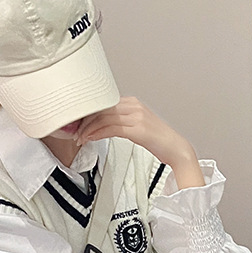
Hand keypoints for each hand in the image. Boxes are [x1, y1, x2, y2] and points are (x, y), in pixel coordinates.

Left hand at [76, 97, 203, 186]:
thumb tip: (101, 126)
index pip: (104, 104)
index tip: (79, 122)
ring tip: (81, 139)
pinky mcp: (138, 129)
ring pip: (104, 118)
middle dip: (85, 121)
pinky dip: (97, 134)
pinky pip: (111, 129)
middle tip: (75, 132)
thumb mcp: (137, 127)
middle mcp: (134, 106)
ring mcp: (137, 116)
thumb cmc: (158, 140)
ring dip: (88, 129)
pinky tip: (91, 139)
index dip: (88, 113)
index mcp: (133, 103)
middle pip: (102, 109)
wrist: (176, 149)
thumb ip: (121, 122)